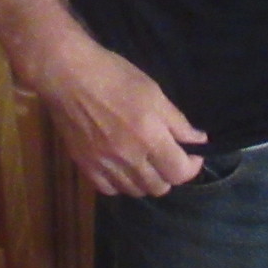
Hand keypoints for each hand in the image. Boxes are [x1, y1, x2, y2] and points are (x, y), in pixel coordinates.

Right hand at [32, 32, 206, 196]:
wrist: (68, 76)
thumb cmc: (115, 76)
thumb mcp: (154, 92)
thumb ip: (178, 122)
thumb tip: (198, 141)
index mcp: (149, 137)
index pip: (180, 173)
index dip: (192, 166)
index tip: (192, 154)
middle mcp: (128, 157)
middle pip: (159, 187)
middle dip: (169, 173)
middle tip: (166, 156)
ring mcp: (104, 164)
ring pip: (135, 191)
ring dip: (145, 180)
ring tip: (144, 161)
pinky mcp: (85, 166)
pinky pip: (109, 190)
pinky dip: (119, 183)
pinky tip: (120, 167)